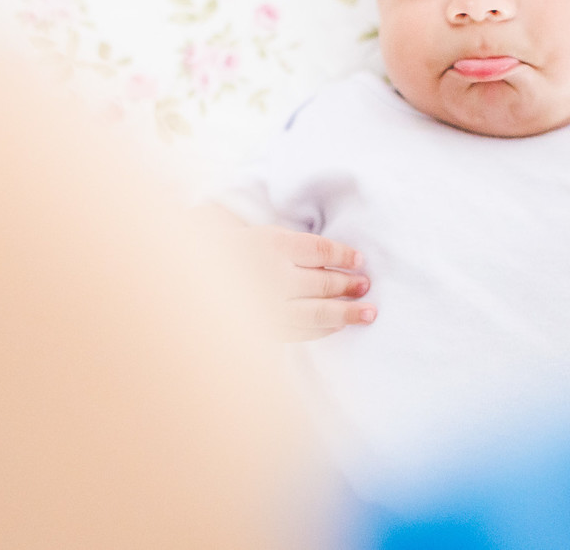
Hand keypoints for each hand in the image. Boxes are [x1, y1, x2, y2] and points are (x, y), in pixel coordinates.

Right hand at [243, 225, 375, 341]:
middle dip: (349, 285)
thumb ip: (300, 248)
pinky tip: (339, 326)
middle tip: (366, 285)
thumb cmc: (242, 254)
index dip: (344, 255)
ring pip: (317, 312)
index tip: (360, 260)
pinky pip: (301, 332)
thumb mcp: (268, 238)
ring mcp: (268, 306)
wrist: (201, 278)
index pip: (320, 250)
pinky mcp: (265, 328)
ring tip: (368, 313)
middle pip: (323, 282)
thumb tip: (341, 264)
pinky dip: (324, 329)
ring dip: (346, 313)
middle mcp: (272, 276)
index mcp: (273, 245)